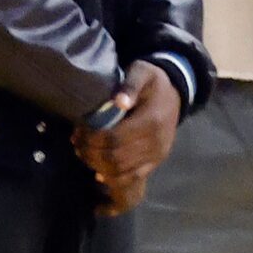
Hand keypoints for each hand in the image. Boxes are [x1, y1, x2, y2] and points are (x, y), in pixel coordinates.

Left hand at [72, 60, 182, 215]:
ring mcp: (157, 155)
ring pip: (121, 171)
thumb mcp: (143, 72)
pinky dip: (113, 179)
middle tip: (76, 142)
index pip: (114, 138)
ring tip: (84, 153)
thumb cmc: (154, 82)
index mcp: (151, 121)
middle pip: (115, 158)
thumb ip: (131, 84)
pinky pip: (133, 178)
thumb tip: (119, 101)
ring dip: (97, 165)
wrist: (176, 94)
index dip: (91, 139)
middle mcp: (155, 143)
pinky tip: (98, 173)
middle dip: (90, 153)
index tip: (78, 131)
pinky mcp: (156, 162)